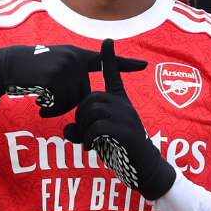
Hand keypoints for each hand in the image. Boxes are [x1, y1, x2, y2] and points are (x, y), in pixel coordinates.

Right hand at [0, 43, 146, 117]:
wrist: (7, 65)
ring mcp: (64, 67)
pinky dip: (49, 106)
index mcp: (76, 55)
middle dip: (68, 103)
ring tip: (42, 96)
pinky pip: (59, 103)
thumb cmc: (30, 71)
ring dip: (57, 106)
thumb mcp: (54, 67)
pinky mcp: (54, 77)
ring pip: (72, 101)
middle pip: (84, 94)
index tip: (145, 65)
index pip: (104, 61)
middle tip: (49, 98)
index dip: (125, 64)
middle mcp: (74, 58)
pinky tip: (38, 96)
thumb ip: (71, 76)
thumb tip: (85, 98)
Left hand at [63, 39, 176, 200]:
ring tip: (90, 142)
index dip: (109, 58)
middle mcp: (124, 105)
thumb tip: (66, 129)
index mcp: (120, 102)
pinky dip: (89, 139)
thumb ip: (81, 131)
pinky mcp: (125, 130)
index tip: (107, 41)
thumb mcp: (98, 138)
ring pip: (92, 112)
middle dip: (80, 117)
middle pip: (90, 99)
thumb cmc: (122, 152)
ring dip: (84, 129)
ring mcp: (126, 116)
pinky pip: (96, 127)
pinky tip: (92, 149)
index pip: (114, 75)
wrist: (145, 169)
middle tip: (84, 134)